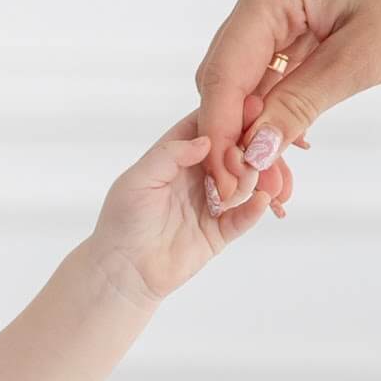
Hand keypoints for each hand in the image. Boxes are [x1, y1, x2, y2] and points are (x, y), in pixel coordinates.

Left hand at [89, 111, 284, 305]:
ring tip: (249, 176)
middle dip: (246, 147)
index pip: (210, 125)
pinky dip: (255, 208)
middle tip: (249, 151)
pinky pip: (245, 217)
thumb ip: (169, 155)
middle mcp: (199, 175)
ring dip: (251, 176)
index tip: (252, 108)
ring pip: (245, 181)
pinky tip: (259, 201)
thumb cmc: (121, 222)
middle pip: (235, 150)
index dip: (230, 115)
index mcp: (178, 156)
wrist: (121, 272)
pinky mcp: (219, 231)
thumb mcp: (138, 180)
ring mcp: (212, 202)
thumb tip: (206, 139)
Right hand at [192, 0, 380, 207]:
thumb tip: (252, 155)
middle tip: (256, 191)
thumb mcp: (366, 57)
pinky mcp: (299, 13)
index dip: (220, 134)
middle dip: (236, 138)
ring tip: (277, 182)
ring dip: (257, 130)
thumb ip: (300, 106)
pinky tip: (290, 147)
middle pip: (226, 77)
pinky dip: (278, 110)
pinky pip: (274, 70)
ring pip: (247, 80)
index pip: (223, 72)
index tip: (230, 184)